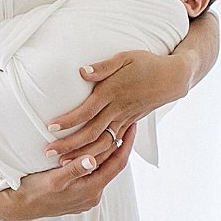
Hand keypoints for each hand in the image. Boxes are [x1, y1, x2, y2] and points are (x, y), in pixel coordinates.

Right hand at [0, 122, 135, 220]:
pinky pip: (93, 175)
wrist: (19, 207)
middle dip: (119, 145)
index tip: (132, 125)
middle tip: (125, 122)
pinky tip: (93, 149)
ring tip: (112, 131)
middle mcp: (93, 195)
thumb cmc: (34, 191)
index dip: (126, 143)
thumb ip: (74, 169)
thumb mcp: (54, 179)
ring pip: (102, 170)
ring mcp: (86, 197)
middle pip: (112, 166)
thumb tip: (93, 159)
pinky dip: (95, 161)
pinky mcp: (79, 195)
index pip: (117, 164)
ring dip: (107, 152)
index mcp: (91, 190)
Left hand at [42, 49, 187, 166]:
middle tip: (48, 152)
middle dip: (69, 145)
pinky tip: (87, 163)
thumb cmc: (147, 64)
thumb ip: (103, 66)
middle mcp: (118, 110)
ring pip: (102, 143)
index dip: (69, 120)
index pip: (87, 110)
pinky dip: (100, 155)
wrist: (172, 78)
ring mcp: (124, 119)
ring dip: (82, 155)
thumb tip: (82, 71)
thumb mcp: (125, 57)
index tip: (50, 127)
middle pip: (91, 132)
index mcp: (113, 93)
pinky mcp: (129, 124)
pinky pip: (113, 144)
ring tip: (63, 163)